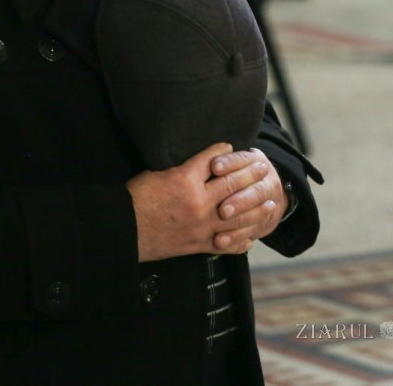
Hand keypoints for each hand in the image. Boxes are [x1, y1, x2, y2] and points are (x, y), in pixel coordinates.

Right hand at [128, 143, 281, 260]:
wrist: (123, 230)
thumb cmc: (134, 199)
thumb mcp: (155, 173)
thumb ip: (181, 169)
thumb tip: (201, 162)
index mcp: (185, 180)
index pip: (213, 160)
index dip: (226, 152)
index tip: (234, 148)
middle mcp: (198, 202)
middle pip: (232, 184)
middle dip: (250, 174)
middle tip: (263, 167)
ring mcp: (200, 226)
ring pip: (237, 216)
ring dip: (256, 208)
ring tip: (269, 201)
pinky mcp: (198, 245)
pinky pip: (226, 244)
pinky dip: (241, 240)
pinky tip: (251, 236)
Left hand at [210, 148, 284, 253]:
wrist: (268, 189)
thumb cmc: (237, 171)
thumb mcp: (233, 160)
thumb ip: (219, 157)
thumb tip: (206, 158)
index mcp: (256, 162)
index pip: (243, 160)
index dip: (229, 163)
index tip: (214, 167)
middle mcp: (266, 181)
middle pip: (255, 191)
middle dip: (238, 201)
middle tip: (222, 210)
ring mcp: (268, 203)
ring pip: (257, 214)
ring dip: (239, 223)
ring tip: (220, 234)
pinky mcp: (263, 222)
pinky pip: (251, 232)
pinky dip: (237, 239)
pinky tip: (222, 243)